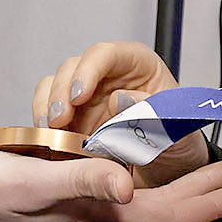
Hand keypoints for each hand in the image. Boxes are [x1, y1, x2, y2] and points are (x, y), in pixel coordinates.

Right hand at [0, 145, 221, 221]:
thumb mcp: (26, 179)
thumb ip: (78, 181)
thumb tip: (128, 187)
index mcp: (90, 214)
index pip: (165, 216)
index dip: (208, 203)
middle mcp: (87, 218)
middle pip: (160, 212)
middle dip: (202, 194)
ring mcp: (69, 213)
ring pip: (138, 205)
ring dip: (174, 189)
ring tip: (198, 170)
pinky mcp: (50, 201)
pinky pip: (108, 194)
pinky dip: (135, 180)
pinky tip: (129, 168)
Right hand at [34, 41, 176, 137]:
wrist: (169, 168)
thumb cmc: (176, 140)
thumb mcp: (174, 126)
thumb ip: (151, 111)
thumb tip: (118, 99)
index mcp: (138, 64)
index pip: (107, 54)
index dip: (88, 70)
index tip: (79, 95)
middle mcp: (109, 75)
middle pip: (74, 67)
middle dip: (61, 91)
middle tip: (59, 118)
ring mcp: (88, 95)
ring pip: (56, 85)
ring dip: (48, 105)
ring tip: (51, 129)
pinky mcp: (74, 116)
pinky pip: (49, 109)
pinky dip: (44, 121)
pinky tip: (50, 137)